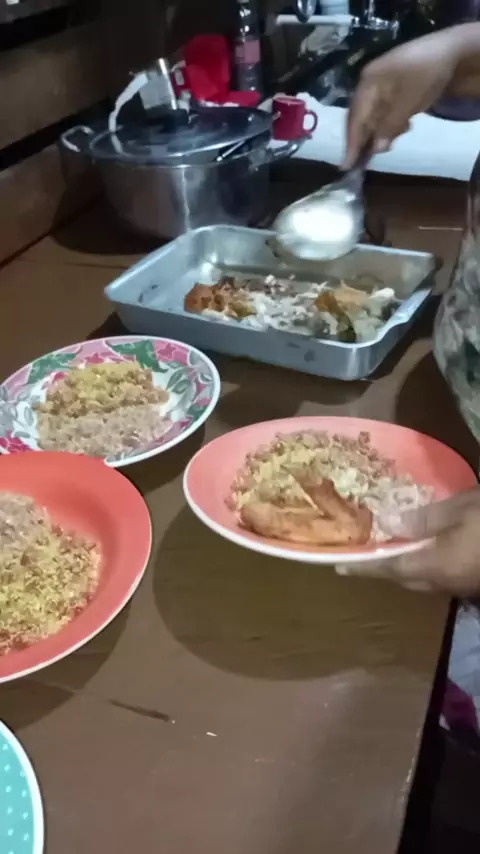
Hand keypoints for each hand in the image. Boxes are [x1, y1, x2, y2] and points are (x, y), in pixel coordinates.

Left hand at [337, 488, 479, 596]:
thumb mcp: (461, 509)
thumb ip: (424, 519)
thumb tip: (387, 525)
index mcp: (436, 567)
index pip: (391, 569)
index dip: (364, 567)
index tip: (339, 567)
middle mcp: (445, 583)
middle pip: (406, 577)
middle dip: (384, 567)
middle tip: (364, 551)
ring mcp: (462, 584)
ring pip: (424, 578)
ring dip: (405, 565)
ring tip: (391, 547)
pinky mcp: (474, 579)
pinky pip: (439, 574)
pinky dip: (424, 563)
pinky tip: (427, 547)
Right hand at [344, 29, 461, 168]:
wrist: (451, 51)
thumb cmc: (426, 73)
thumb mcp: (408, 101)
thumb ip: (390, 126)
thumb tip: (376, 150)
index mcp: (368, 83)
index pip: (355, 119)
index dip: (351, 143)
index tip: (346, 167)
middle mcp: (370, 85)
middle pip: (361, 119)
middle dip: (364, 141)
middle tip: (362, 164)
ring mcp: (382, 87)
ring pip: (374, 118)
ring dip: (380, 133)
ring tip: (390, 144)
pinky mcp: (394, 91)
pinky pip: (386, 113)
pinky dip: (391, 125)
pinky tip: (403, 127)